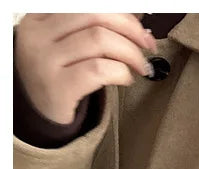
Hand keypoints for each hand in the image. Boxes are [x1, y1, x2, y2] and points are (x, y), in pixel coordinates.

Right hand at [14, 13, 157, 124]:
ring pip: (99, 39)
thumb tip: (139, 28)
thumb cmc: (62, 76)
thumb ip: (93, 30)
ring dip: (131, 53)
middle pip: (95, 15)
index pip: (88, 5)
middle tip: (147, 47)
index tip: (141, 30)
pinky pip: (98, 70)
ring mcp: (45, 60)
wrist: (41, 114)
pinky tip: (126, 79)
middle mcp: (37, 34)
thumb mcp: (68, 45)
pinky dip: (121, 72)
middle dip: (130, 29)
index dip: (122, 14)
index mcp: (40, 17)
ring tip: (140, 67)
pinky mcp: (57, 87)